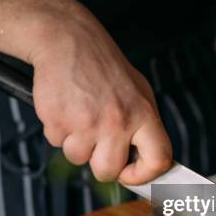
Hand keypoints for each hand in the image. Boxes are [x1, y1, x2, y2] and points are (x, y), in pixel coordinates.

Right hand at [0, 0, 171, 183]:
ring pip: (78, 159)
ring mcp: (86, 123)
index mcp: (143, 113)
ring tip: (81, 113)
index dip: (145, 175)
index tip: (132, 174)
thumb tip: (148, 163)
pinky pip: (57, 143)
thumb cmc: (104, 68)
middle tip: (97, 142)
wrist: (68, 40)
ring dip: (76, 143)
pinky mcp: (57, 121)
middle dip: (100, 164)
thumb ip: (144, 127)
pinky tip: (66, 106)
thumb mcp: (138, 91)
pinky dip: (59, 129)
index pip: (159, 159)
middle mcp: (117, 121)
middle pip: (109, 171)